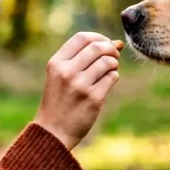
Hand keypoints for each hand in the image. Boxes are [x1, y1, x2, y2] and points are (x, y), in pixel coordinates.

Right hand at [34, 32, 121, 149]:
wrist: (52, 133)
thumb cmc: (59, 101)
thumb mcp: (60, 76)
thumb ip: (81, 59)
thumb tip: (116, 43)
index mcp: (56, 63)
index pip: (81, 37)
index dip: (98, 37)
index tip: (104, 44)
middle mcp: (67, 72)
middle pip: (97, 47)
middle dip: (110, 49)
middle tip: (114, 55)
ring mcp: (80, 85)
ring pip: (108, 62)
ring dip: (114, 63)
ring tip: (110, 70)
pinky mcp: (93, 99)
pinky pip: (112, 77)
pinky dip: (114, 76)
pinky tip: (107, 83)